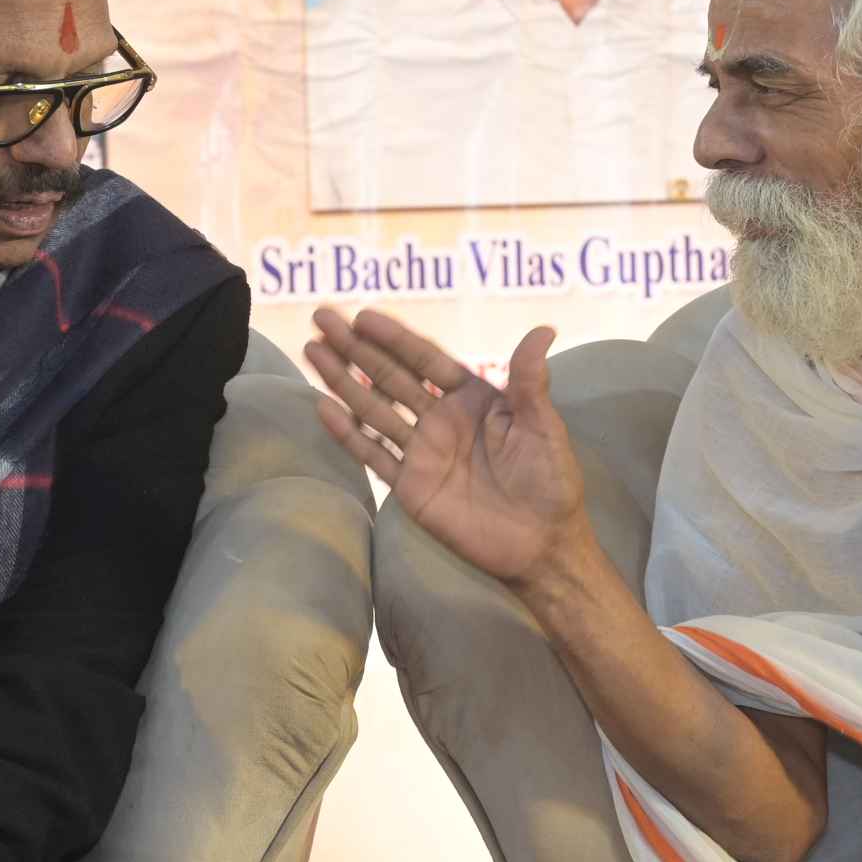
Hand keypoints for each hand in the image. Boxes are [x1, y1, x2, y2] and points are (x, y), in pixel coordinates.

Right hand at [306, 307, 588, 588]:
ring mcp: (422, 452)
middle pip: (391, 377)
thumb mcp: (544, 426)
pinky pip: (373, 455)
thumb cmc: (551, 481)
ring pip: (374, 409)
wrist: (541, 544)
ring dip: (343, 381)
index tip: (362, 316)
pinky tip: (322, 409)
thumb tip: (543, 329)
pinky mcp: (410, 486)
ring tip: (310, 351)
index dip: (394, 338)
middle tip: (321, 319)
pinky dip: (348, 433)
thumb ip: (531, 381)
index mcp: (473, 398)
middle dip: (356, 349)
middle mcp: (442, 419)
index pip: (426, 360)